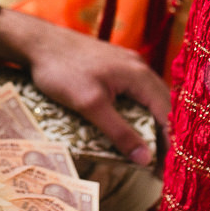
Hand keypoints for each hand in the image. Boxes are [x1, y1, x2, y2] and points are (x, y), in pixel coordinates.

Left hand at [0, 7, 169, 165]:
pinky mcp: (115, 67)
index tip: (170, 169)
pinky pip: (137, 93)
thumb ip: (118, 132)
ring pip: (150, 100)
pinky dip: (140, 113)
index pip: (168, 114)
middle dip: (165, 137)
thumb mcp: (90, 105)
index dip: (172, 142)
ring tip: (151, 153)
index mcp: (139, 75)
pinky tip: (135, 127)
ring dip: (153, 125)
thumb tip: (145, 159)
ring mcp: (127, 65)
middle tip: (162, 167)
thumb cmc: (61, 70)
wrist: (38, 42)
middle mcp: (139, 67)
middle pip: (163, 107)